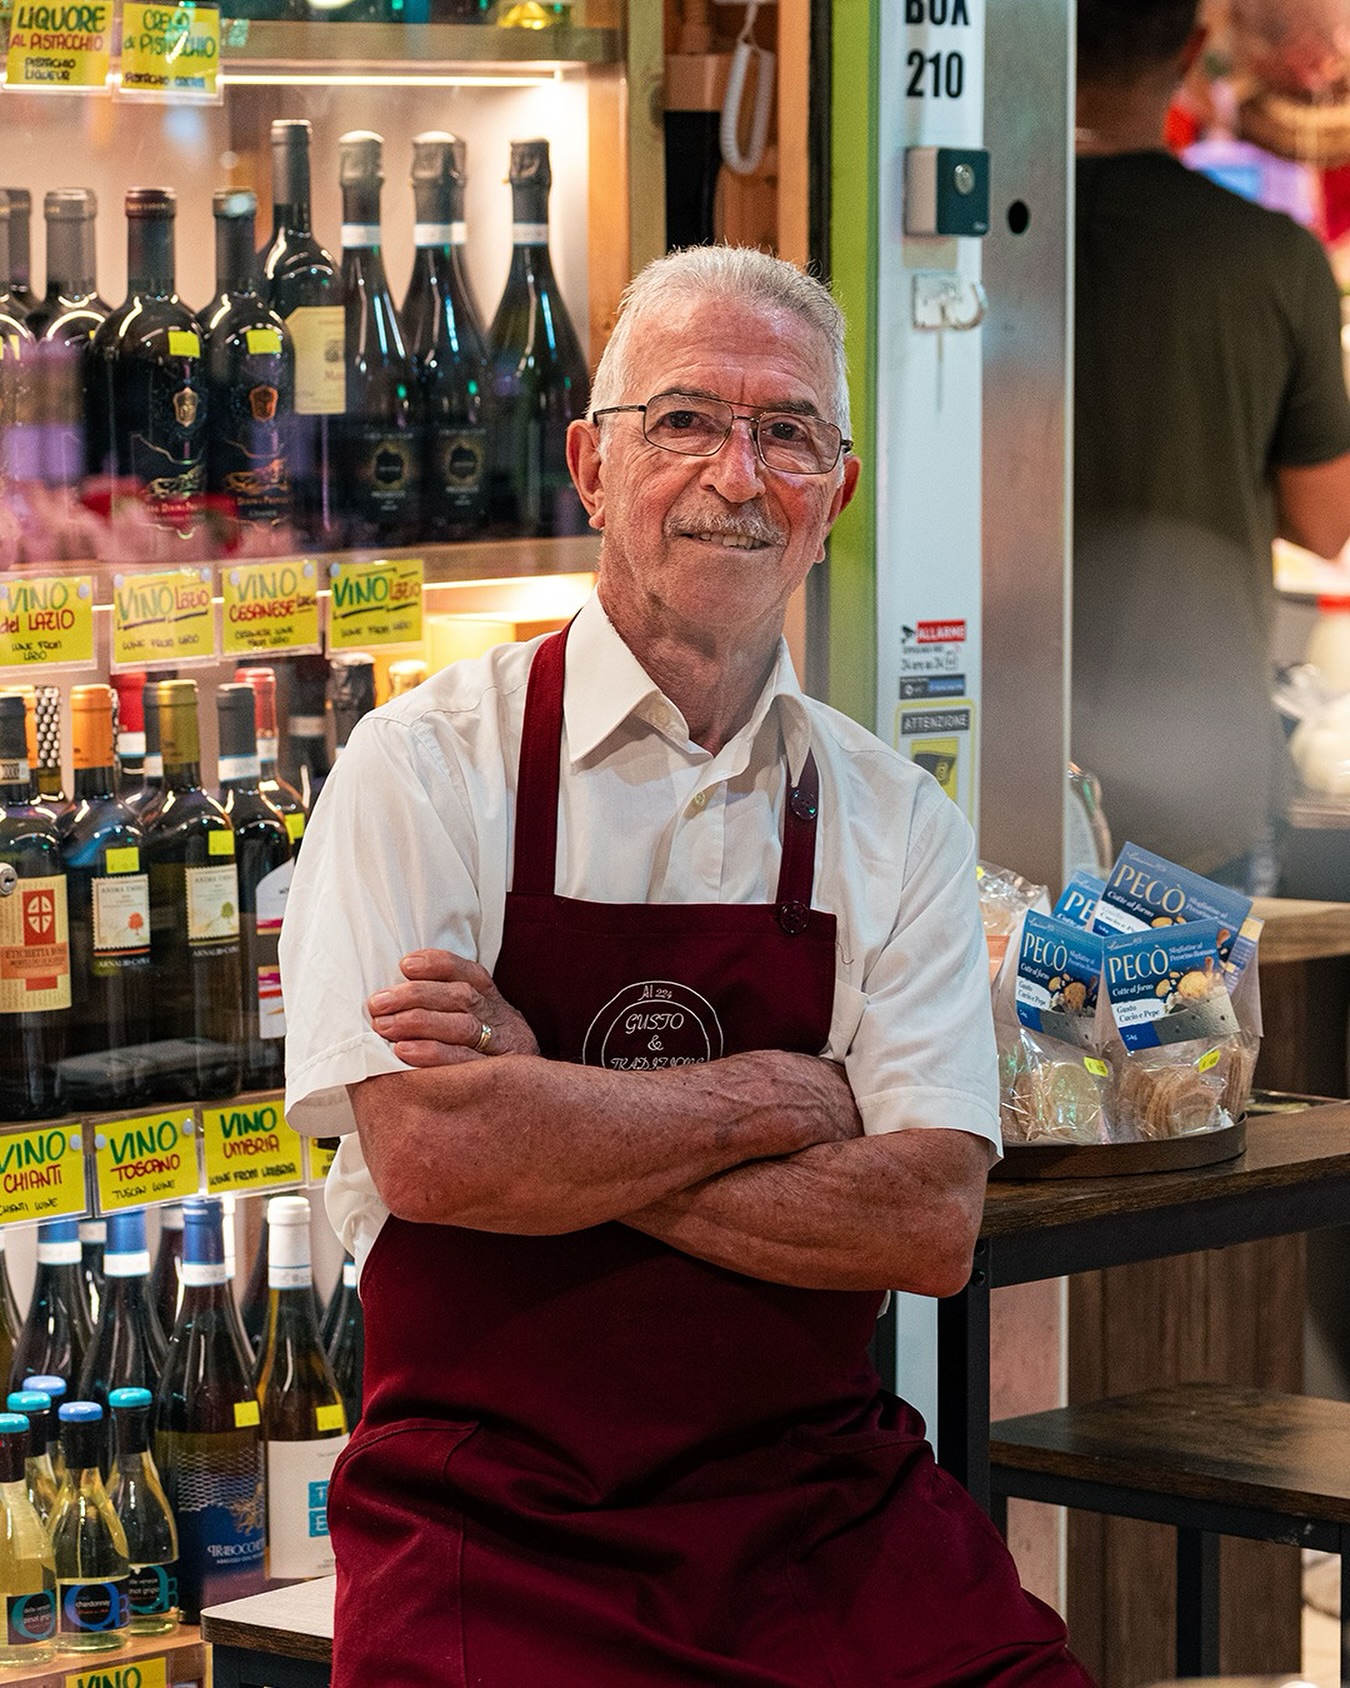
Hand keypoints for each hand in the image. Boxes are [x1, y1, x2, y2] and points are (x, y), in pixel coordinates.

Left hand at [368, 950, 539, 1066]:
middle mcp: (506, 1023)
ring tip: (384, 1027)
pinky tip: (405, 1053)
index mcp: (497, 1006)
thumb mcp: (478, 1033)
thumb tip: (394, 1001)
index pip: (472, 975)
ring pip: (463, 1026)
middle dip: (416, 996)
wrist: (532, 1107)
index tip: (406, 965)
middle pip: (462, 998)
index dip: (439, 965)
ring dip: (418, 1022)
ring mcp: (505, 1052)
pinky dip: (433, 1054)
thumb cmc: (484, 1068)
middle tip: (378, 1005)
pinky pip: (464, 1063)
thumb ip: (446, 1014)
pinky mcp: (498, 1080)